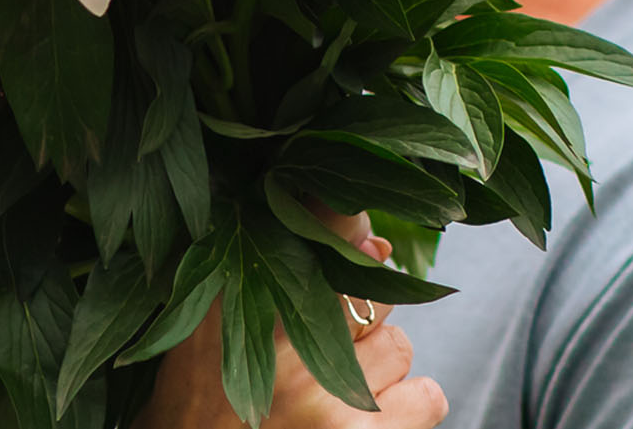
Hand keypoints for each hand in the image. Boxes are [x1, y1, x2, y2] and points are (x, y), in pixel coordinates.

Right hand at [134, 222, 448, 428]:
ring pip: (398, 344)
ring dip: (376, 368)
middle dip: (355, 319)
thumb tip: (377, 242)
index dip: (350, 228)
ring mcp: (326, 394)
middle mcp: (283, 341)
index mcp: (238, 300)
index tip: (354, 235)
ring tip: (328, 397)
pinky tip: (366, 421)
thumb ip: (281, 274)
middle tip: (311, 359)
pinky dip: (409, 406)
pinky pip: (427, 396)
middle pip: (369, 290)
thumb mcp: (214, 328)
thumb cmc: (205, 400)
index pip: (324, 223)